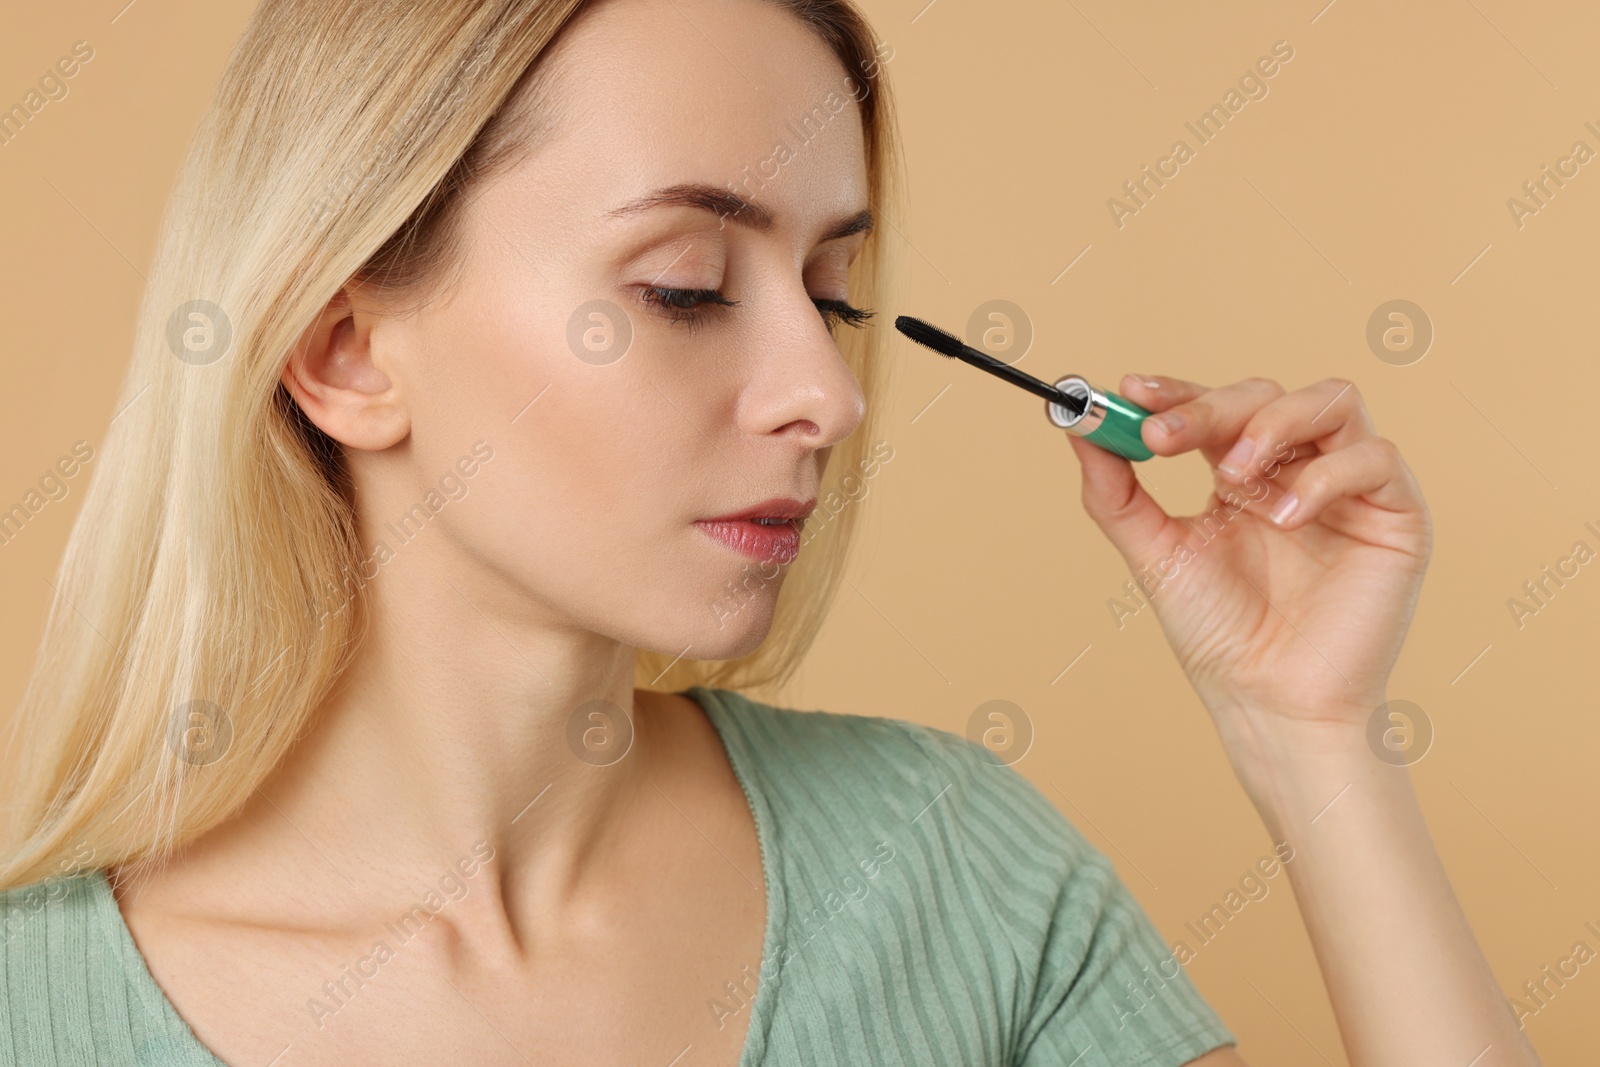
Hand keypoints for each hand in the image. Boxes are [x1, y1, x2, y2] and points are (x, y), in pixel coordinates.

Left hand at [1066, 375, 1431, 775]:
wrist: (1269, 701)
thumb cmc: (1218, 635)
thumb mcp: (1154, 553)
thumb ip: (1116, 491)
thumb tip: (1077, 424)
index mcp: (1242, 474)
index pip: (1216, 406)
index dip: (1177, 390)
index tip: (1131, 392)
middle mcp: (1298, 470)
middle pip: (1266, 394)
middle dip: (1211, 407)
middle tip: (1164, 438)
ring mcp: (1349, 487)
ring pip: (1332, 401)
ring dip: (1272, 425)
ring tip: (1231, 477)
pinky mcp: (1397, 513)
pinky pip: (1375, 457)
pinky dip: (1323, 476)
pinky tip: (1283, 518)